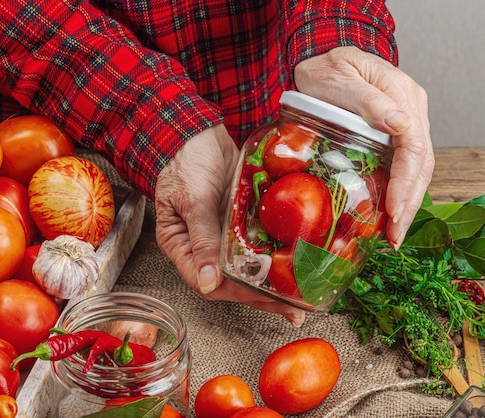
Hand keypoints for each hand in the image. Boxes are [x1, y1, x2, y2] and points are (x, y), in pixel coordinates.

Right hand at [155, 125, 305, 325]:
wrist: (197, 129)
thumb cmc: (185, 160)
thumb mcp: (192, 199)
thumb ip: (201, 240)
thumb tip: (209, 283)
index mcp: (182, 246)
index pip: (209, 283)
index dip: (238, 295)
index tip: (265, 299)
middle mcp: (205, 246)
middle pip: (234, 282)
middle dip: (264, 298)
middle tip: (294, 310)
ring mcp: (225, 234)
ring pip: (250, 266)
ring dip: (274, 282)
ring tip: (302, 298)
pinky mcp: (241, 220)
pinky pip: (260, 242)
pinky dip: (277, 254)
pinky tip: (298, 263)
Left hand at [294, 46, 434, 248]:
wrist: (321, 55)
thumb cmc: (325, 67)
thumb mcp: (338, 78)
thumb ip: (367, 100)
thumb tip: (400, 125)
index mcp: (402, 93)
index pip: (414, 145)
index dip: (407, 181)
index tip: (394, 210)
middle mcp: (412, 108)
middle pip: (422, 162)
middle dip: (411, 202)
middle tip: (396, 235)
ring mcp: (408, 118)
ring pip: (419, 167)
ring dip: (409, 201)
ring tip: (396, 233)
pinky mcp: (398, 129)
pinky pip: (407, 163)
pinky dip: (402, 190)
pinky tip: (393, 212)